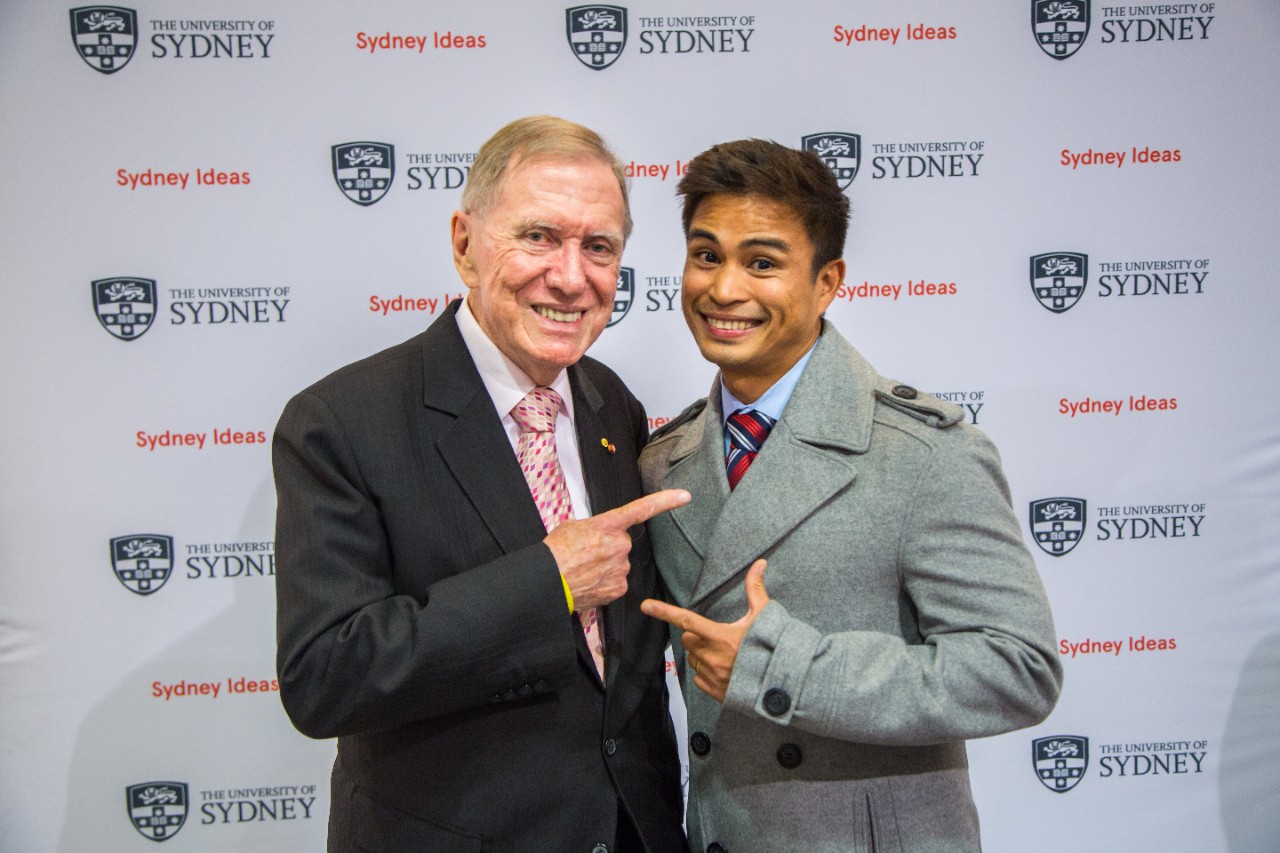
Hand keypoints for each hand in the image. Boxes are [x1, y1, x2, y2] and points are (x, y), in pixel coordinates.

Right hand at [545, 489, 689, 610]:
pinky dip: (604, 583)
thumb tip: (598, 535)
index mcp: (608, 524)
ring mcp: (621, 568)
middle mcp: (619, 545)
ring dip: (605, 566)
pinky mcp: (619, 588)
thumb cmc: (555, 552)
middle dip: (608, 548)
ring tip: (583, 569)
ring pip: (619, 564)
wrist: (547, 581)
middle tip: (586, 554)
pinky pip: (616, 582)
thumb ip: (594, 527)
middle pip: (622, 544)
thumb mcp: (572, 527)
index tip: (685, 496)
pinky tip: (589, 582)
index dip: (665, 501)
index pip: (642, 509)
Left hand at [640, 559, 768, 701]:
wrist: (781, 686)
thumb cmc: (773, 649)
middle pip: (687, 639)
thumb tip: (759, 563)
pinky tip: (724, 670)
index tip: (646, 606)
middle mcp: (712, 657)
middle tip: (717, 635)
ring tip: (725, 654)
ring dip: (701, 654)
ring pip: (692, 659)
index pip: (687, 620)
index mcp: (721, 637)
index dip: (664, 612)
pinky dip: (706, 672)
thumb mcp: (765, 617)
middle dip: (696, 635)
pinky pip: (698, 678)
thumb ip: (756, 590)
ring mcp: (712, 676)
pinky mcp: (714, 691)